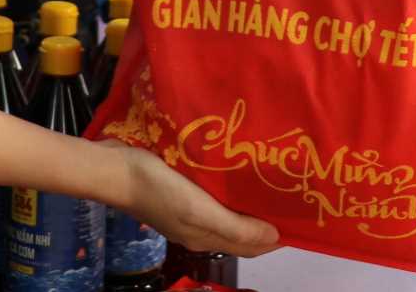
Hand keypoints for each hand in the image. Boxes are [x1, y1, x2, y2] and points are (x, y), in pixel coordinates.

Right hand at [111, 142, 278, 257]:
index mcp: (205, 237)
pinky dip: (229, 193)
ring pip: (226, 214)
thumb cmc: (159, 189)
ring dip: (247, 206)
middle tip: (289, 198)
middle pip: (239, 231)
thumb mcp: (199, 211)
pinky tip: (234, 174)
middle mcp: (198, 228)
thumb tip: (274, 238)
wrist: (115, 170)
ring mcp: (185, 211)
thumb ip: (235, 227)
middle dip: (264, 221)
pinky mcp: (176, 192)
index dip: (274, 236)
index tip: (299, 219)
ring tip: (269, 185)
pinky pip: (211, 197)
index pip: (250, 245)